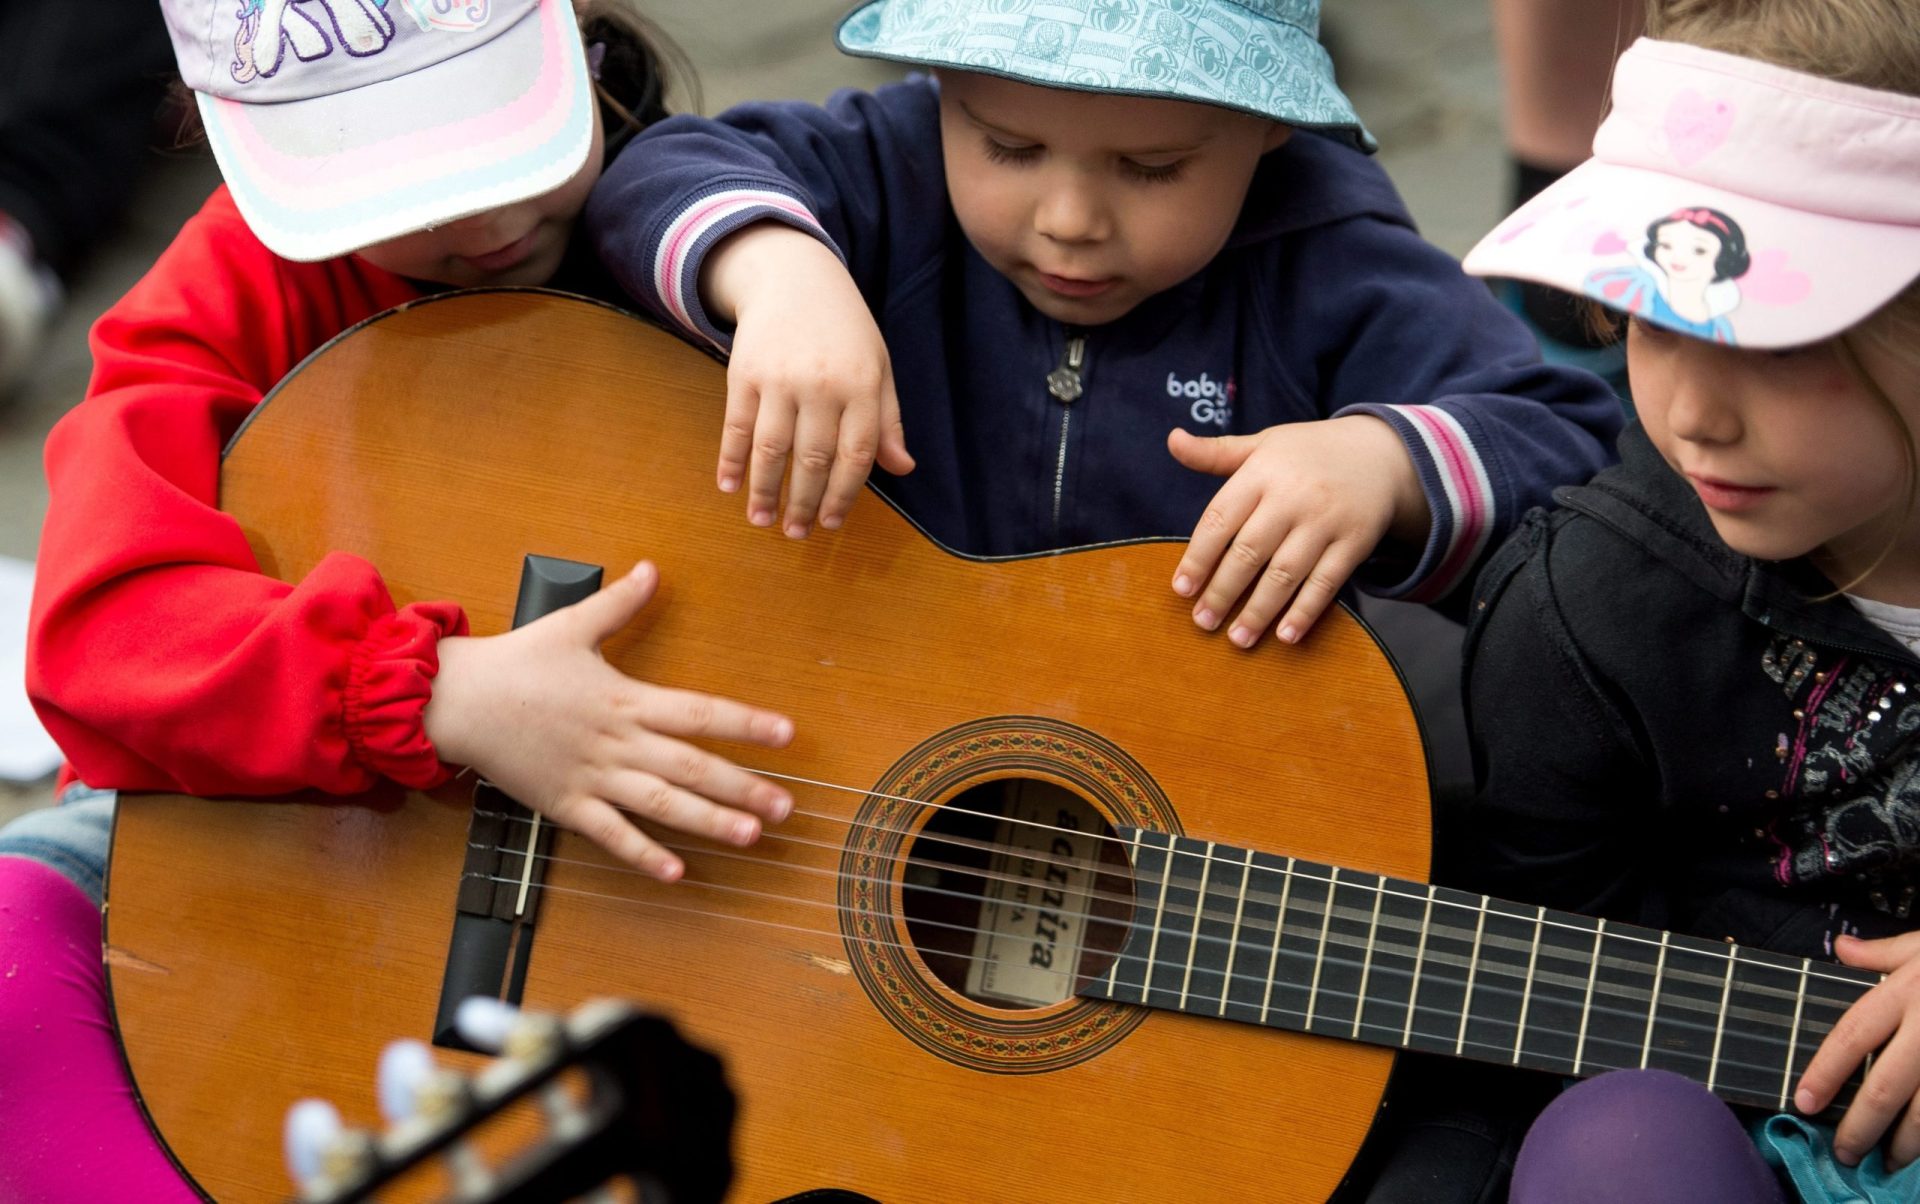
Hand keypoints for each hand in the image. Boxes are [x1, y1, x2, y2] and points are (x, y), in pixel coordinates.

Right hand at [423, 563, 796, 882]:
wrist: (455, 701)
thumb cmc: (514, 664)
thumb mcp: (572, 625)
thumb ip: (620, 603)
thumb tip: (652, 569)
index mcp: (626, 700)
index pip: (699, 713)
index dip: (746, 724)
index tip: (787, 734)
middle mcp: (618, 743)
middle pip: (692, 767)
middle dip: (744, 787)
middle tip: (787, 806)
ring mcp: (593, 777)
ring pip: (661, 805)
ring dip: (709, 822)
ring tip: (751, 836)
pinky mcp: (566, 805)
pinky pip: (610, 835)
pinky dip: (643, 855)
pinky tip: (676, 872)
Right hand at [702, 223, 913, 537]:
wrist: (794, 276)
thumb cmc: (845, 330)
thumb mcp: (878, 368)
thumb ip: (889, 420)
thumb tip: (902, 468)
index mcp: (861, 387)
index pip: (856, 455)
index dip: (843, 495)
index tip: (832, 523)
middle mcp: (822, 385)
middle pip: (812, 459)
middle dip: (803, 503)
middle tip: (797, 534)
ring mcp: (780, 379)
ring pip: (771, 449)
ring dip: (765, 491)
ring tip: (762, 521)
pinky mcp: (744, 372)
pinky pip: (736, 426)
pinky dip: (730, 460)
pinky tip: (729, 486)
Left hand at [1167, 416, 1428, 646]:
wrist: (1381, 453)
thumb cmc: (1307, 453)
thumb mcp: (1263, 444)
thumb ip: (1215, 453)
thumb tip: (1172, 440)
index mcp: (1262, 472)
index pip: (1220, 518)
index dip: (1198, 557)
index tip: (1181, 589)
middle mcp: (1293, 496)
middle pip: (1249, 551)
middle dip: (1223, 591)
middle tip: (1202, 622)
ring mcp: (1326, 521)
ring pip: (1285, 573)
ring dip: (1259, 610)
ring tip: (1237, 638)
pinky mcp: (1355, 542)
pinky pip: (1326, 582)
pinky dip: (1305, 611)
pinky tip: (1285, 636)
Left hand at [1797, 930, 1919, 1167]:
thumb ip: (1884, 953)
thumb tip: (1843, 949)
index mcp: (1906, 993)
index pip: (1852, 1036)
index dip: (1825, 1072)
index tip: (1803, 1101)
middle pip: (1886, 1087)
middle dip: (1860, 1126)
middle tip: (1844, 1153)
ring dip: (1905, 1145)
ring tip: (1887, 1162)